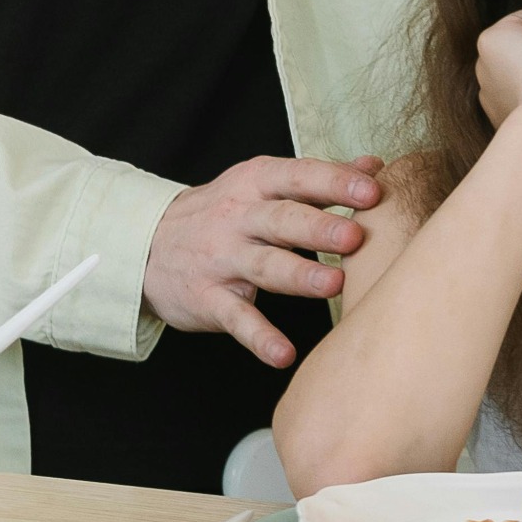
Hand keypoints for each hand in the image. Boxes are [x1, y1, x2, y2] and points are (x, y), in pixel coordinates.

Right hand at [143, 154, 383, 368]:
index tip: (373, 189)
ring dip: (299, 275)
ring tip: (333, 285)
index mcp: (256, 183)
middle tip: (356, 235)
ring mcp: (221, 260)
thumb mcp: (263, 183)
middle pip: (282, 220)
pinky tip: (283, 354)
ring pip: (263, 266)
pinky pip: (236, 319)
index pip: (297, 177)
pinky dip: (259, 338)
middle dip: (318, 227)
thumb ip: (318, 178)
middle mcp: (238, 218)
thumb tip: (373, 167)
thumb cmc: (226, 212)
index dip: (334, 182)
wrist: (148, 244)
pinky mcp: (208, 299)